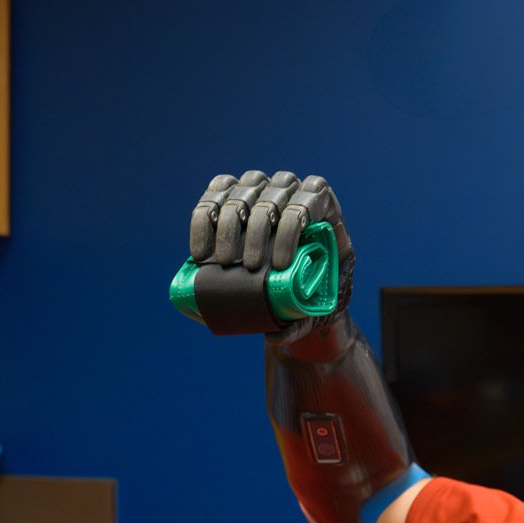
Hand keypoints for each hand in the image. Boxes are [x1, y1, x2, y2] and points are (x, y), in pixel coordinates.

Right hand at [188, 170, 355, 340]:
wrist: (292, 277)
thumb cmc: (313, 290)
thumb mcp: (318, 307)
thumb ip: (302, 323)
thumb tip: (273, 335)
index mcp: (323, 205)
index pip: (309, 200)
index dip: (292, 228)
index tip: (279, 265)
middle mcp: (292, 188)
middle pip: (273, 194)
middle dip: (258, 231)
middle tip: (248, 266)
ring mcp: (261, 186)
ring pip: (243, 190)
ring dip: (229, 226)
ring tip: (223, 262)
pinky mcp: (232, 191)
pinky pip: (214, 193)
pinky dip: (204, 219)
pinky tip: (200, 250)